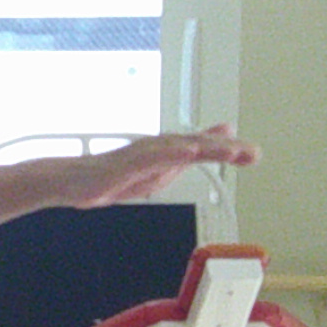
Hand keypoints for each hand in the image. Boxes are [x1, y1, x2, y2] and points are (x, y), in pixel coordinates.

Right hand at [70, 125, 256, 207]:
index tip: (254, 154)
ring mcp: (141, 154)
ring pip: (179, 148)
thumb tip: (208, 145)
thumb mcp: (156, 171)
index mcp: (167, 153)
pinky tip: (188, 152)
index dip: (230, 150)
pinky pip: (151, 158)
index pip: (203, 149)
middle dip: (226, 148)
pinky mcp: (125, 164)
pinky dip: (171, 153)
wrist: (72, 182)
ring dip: (206, 147)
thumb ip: (184, 158)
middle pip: (197, 145)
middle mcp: (158, 148)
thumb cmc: (112, 177)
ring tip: (231, 150)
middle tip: (253, 153)